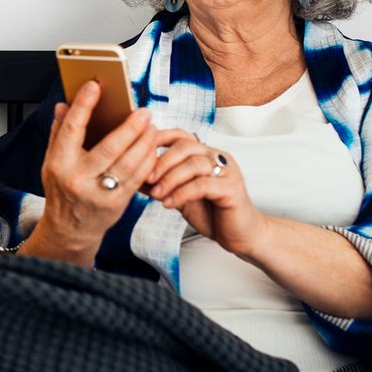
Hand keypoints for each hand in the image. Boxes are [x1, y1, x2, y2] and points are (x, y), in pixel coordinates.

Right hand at [24, 80, 158, 265]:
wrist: (69, 229)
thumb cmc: (62, 190)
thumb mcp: (52, 161)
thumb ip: (58, 132)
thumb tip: (63, 105)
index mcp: (59, 164)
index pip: (71, 129)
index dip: (83, 106)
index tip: (94, 86)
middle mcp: (78, 179)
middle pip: (109, 147)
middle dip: (130, 127)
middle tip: (143, 111)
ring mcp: (99, 194)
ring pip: (129, 163)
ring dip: (144, 142)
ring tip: (151, 127)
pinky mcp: (117, 204)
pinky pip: (138, 178)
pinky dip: (147, 161)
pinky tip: (151, 148)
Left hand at [146, 129, 264, 256]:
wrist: (238, 235)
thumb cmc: (210, 212)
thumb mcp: (179, 194)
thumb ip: (161, 182)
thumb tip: (132, 175)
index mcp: (205, 154)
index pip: (182, 135)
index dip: (160, 138)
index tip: (141, 148)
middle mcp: (217, 157)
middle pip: (186, 146)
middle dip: (162, 161)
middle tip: (147, 178)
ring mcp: (227, 171)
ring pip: (194, 164)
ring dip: (170, 179)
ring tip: (156, 194)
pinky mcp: (232, 188)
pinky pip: (203, 185)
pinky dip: (182, 193)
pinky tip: (170, 204)